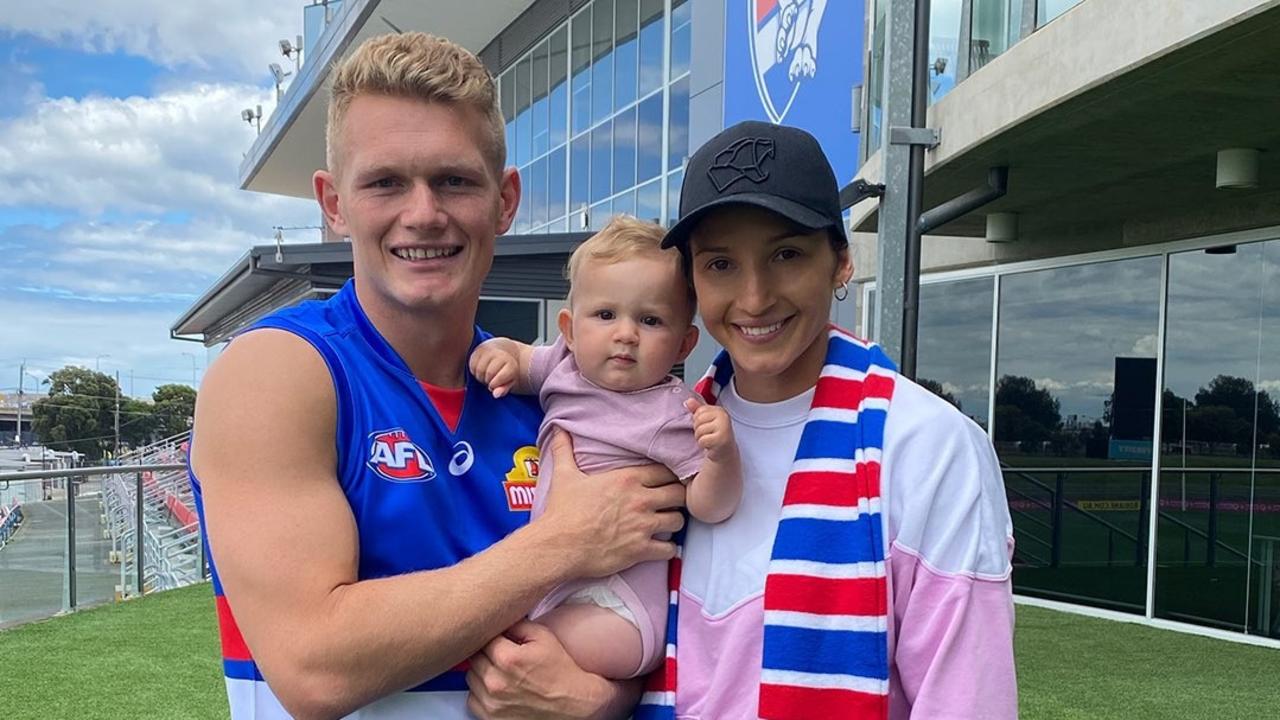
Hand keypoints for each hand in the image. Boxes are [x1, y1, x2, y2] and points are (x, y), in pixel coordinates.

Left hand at [465, 621, 616, 719]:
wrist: (573, 704)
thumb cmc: (560, 670)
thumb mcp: (544, 637)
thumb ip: (517, 624)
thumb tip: (498, 617)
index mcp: (508, 659)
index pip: (483, 638)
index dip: (493, 637)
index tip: (502, 640)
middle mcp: (496, 682)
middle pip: (474, 658)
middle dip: (486, 653)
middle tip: (502, 655)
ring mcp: (491, 703)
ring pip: (471, 678)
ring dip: (482, 672)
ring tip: (501, 672)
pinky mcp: (490, 718)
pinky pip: (472, 699)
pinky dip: (481, 693)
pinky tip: (499, 689)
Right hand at [470, 340, 518, 397]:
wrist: (502, 353)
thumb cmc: (506, 372)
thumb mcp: (508, 382)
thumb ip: (503, 389)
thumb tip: (495, 395)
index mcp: (511, 364)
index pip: (499, 379)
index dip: (494, 385)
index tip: (494, 384)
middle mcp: (501, 355)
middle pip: (488, 374)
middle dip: (487, 381)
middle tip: (490, 380)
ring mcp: (489, 351)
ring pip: (479, 370)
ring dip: (480, 376)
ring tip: (485, 375)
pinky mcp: (478, 350)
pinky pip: (472, 365)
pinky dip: (474, 371)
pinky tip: (480, 370)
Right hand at [536, 431, 684, 578]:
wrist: (558, 545)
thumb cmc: (562, 511)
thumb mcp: (564, 475)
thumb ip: (565, 450)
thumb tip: (558, 428)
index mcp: (627, 479)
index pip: (665, 471)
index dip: (669, 476)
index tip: (666, 481)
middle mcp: (640, 500)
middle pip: (678, 493)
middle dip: (677, 497)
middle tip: (670, 502)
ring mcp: (643, 525)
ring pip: (678, 520)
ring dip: (674, 521)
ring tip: (666, 523)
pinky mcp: (641, 549)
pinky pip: (669, 548)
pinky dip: (668, 548)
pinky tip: (660, 546)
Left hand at [685, 397, 736, 462]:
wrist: (725, 452)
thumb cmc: (713, 434)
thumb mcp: (706, 420)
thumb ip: (697, 409)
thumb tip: (688, 401)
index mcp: (720, 410)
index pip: (699, 412)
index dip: (698, 421)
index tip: (707, 427)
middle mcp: (724, 417)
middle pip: (698, 420)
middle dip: (698, 430)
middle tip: (708, 435)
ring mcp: (724, 428)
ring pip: (699, 431)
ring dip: (700, 438)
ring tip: (709, 440)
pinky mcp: (721, 440)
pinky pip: (702, 440)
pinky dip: (703, 445)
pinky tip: (710, 446)